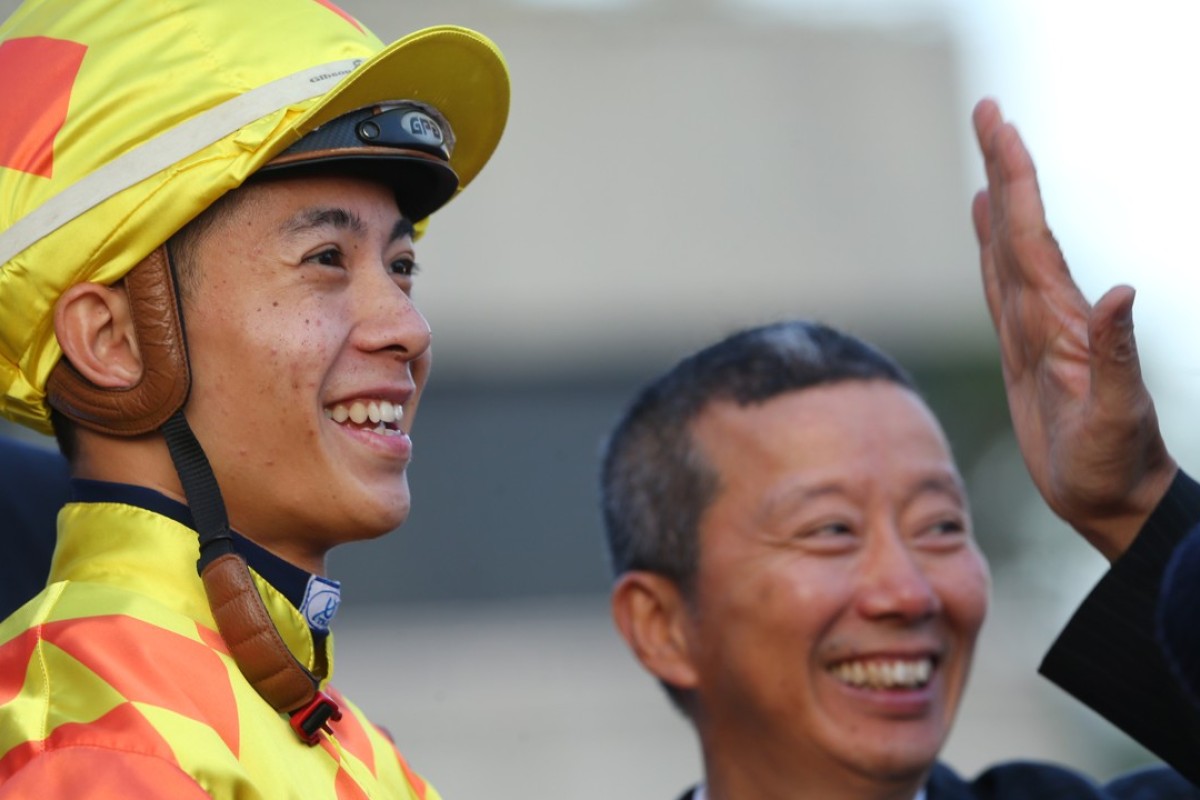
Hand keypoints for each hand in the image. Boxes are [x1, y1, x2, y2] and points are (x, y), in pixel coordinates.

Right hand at [971, 98, 1176, 559]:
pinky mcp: (1023, 352)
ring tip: (986, 162)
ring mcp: (1036, 331)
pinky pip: (998, 289)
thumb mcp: (1120, 415)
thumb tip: (1121, 290)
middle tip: (987, 112)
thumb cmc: (1118, 465)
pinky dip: (989, 250)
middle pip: (1019, 226)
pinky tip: (985, 230)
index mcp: (1063, 320)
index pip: (1033, 234)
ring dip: (997, 202)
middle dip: (1004, 167)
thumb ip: (1118, 354)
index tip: (999, 126)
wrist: (1117, 500)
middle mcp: (1049, 314)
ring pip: (1008, 251)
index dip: (1016, 178)